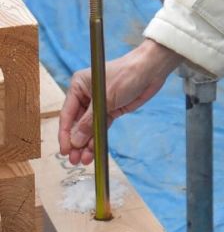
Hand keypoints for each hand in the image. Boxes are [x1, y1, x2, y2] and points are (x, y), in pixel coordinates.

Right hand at [58, 40, 180, 165]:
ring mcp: (98, 104)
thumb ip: (89, 122)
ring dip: (86, 144)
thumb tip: (75, 141)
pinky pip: (100, 127)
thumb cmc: (126, 75)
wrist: (151, 70)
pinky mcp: (110, 110)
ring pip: (88, 128)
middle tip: (74, 160)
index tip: (65, 150)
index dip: (65, 134)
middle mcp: (85, 95)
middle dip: (75, 142)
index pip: (67, 114)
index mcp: (78, 86)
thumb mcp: (106, 99)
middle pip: (76, 123)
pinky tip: (93, 151)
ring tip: (84, 160)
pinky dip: (96, 138)